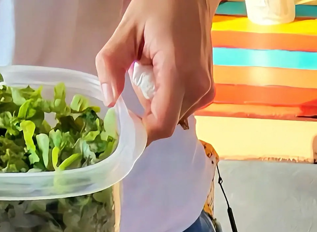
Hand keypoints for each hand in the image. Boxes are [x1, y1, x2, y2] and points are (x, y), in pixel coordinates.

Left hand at [96, 0, 216, 142]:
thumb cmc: (160, 5)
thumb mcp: (127, 29)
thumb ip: (111, 65)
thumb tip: (108, 101)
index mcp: (178, 72)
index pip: (161, 124)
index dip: (141, 133)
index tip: (124, 124)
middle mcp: (197, 88)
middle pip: (164, 121)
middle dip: (146, 107)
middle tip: (140, 71)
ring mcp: (205, 92)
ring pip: (173, 115)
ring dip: (157, 101)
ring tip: (155, 67)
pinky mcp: (208, 92)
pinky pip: (181, 107)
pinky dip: (168, 97)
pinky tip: (167, 71)